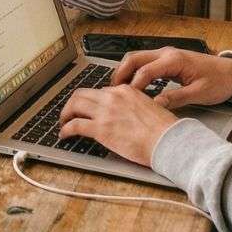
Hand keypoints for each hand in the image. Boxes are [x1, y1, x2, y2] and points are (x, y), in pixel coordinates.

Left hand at [57, 85, 178, 166]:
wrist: (169, 141)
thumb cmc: (164, 130)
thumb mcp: (148, 108)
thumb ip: (132, 107)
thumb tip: (122, 115)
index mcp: (126, 91)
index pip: (100, 91)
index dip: (91, 101)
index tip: (88, 108)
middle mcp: (113, 97)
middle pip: (82, 94)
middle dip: (72, 103)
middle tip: (69, 113)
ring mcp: (105, 112)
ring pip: (74, 105)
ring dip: (65, 114)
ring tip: (63, 123)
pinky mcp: (100, 129)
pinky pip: (74, 125)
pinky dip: (65, 129)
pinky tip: (64, 135)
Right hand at [112, 48, 231, 109]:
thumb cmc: (219, 82)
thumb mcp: (199, 93)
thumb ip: (176, 98)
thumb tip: (155, 105)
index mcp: (174, 60)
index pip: (145, 71)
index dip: (133, 86)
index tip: (126, 100)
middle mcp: (167, 53)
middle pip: (134, 58)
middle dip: (120, 73)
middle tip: (112, 91)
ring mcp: (166, 54)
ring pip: (137, 58)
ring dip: (125, 71)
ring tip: (118, 89)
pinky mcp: (167, 59)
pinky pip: (145, 62)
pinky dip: (134, 72)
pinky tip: (132, 85)